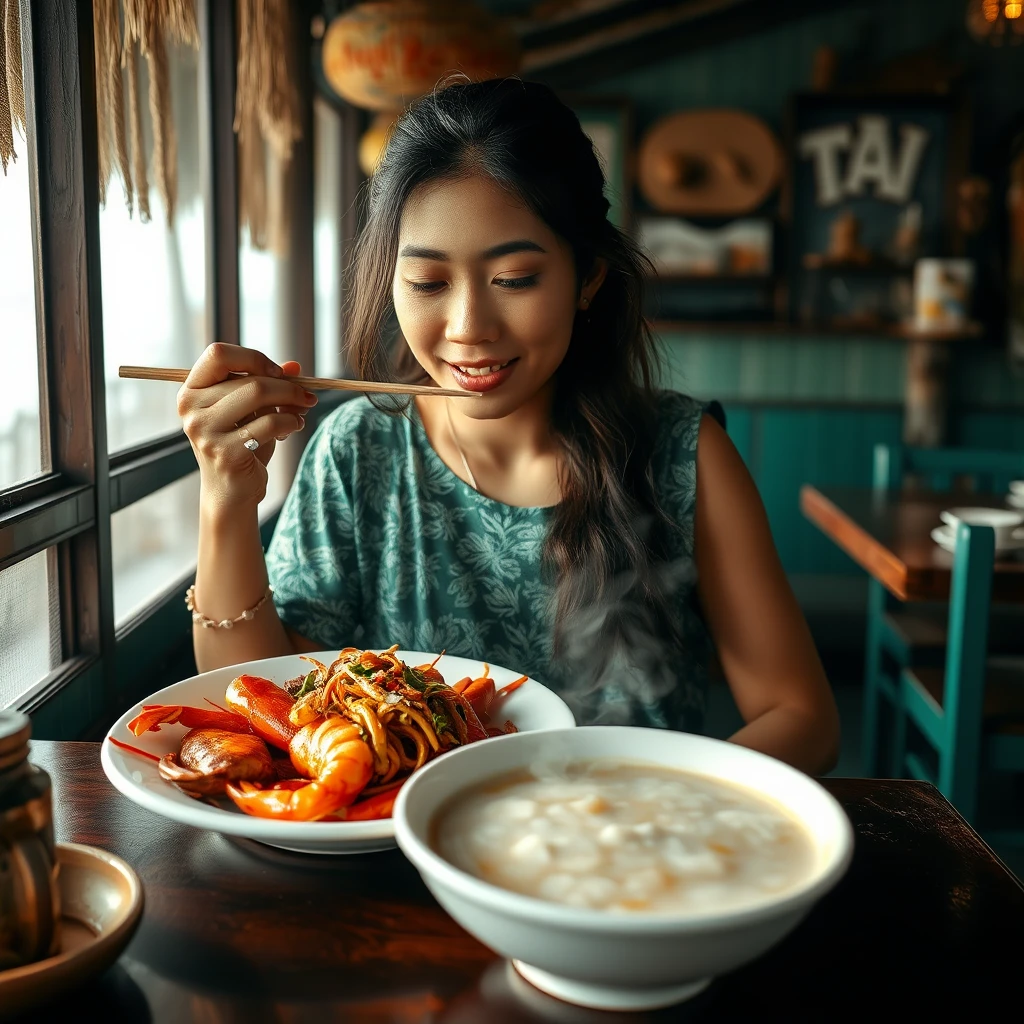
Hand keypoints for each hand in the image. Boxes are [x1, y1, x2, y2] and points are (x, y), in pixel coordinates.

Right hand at [177, 343, 317, 511]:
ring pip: (259, 395)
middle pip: (249, 378)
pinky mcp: (224, 452)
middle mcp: (191, 407)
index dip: (253, 358)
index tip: (277, 373)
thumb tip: (295, 366)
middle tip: (306, 396)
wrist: (231, 492)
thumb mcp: (252, 411)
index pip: (218, 353)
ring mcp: (204, 431)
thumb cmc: (240, 445)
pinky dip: (290, 421)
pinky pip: (269, 423)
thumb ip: (268, 384)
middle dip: (287, 386)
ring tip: (301, 412)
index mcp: (192, 390)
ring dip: (290, 401)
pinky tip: (294, 426)